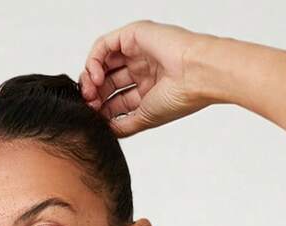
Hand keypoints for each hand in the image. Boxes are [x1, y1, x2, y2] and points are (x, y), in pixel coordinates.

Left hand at [78, 20, 214, 137]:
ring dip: (90, 79)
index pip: (115, 98)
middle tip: (90, 105)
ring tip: (91, 92)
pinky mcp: (132, 35)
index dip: (101, 108)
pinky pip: (103, 45)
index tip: (94, 118)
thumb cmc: (180, 96)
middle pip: (106, 81)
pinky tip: (96, 77)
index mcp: (146, 88)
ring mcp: (136, 51)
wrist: (196, 76)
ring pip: (102, 62)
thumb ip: (123, 125)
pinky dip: (94, 61)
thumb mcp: (145, 118)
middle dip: (94, 94)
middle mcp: (141, 69)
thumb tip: (104, 131)